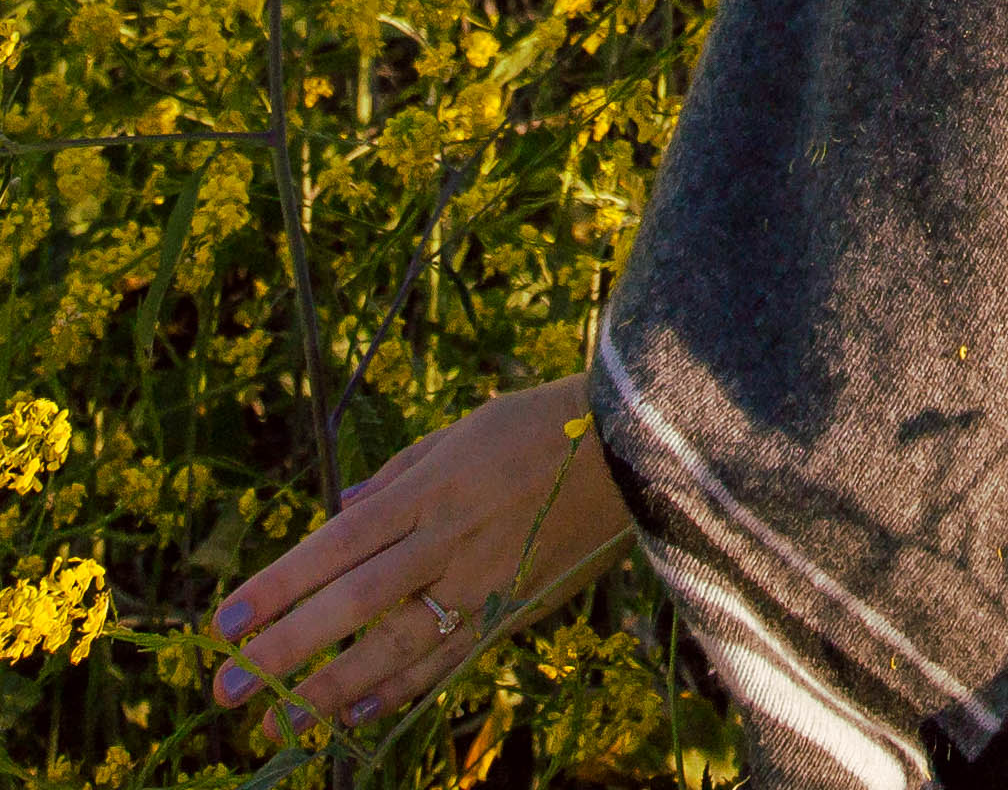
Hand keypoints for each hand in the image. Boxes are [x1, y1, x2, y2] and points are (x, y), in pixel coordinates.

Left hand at [209, 376, 634, 742]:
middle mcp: (451, 538)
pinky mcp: (514, 612)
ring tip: (278, 727)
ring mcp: (485, 582)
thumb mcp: (465, 428)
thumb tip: (342, 510)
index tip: (224, 621)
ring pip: (395, 648)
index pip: (339, 542)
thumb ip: (401, 473)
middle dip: (286, 650)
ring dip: (330, 692)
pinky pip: (446, 661)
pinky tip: (356, 717)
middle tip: (228, 689)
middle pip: (355, 603)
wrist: (636, 449)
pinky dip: (398, 692)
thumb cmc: (544, 425)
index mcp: (434, 485)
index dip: (280, 585)